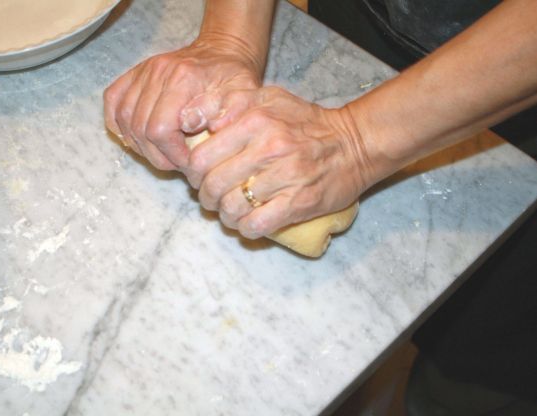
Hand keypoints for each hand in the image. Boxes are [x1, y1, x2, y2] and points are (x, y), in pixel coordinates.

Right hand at [104, 36, 262, 170]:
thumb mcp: (243, 94)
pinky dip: (118, 124)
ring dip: (139, 144)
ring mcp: (142, 71)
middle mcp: (157, 72)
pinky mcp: (133, 74)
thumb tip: (211, 128)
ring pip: (124, 119)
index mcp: (183, 79)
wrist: (222, 51)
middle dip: (157, 154)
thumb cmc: (233, 77)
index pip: (160, 129)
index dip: (171, 154)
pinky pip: (112, 103)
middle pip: (140, 128)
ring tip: (160, 153)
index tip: (187, 162)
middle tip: (175, 163)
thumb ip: (230, 113)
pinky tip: (136, 137)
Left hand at [187, 86, 377, 238]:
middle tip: (211, 196)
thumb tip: (191, 120)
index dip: (192, 171)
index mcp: (255, 120)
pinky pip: (256, 224)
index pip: (202, 156)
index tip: (198, 175)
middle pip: (213, 184)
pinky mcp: (298, 203)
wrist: (354, 144)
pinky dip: (245, 228)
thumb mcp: (267, 98)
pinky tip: (246, 223)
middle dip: (206, 196)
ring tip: (228, 210)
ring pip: (232, 207)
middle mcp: (268, 147)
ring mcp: (285, 177)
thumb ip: (227, 102)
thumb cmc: (305, 122)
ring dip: (224, 214)